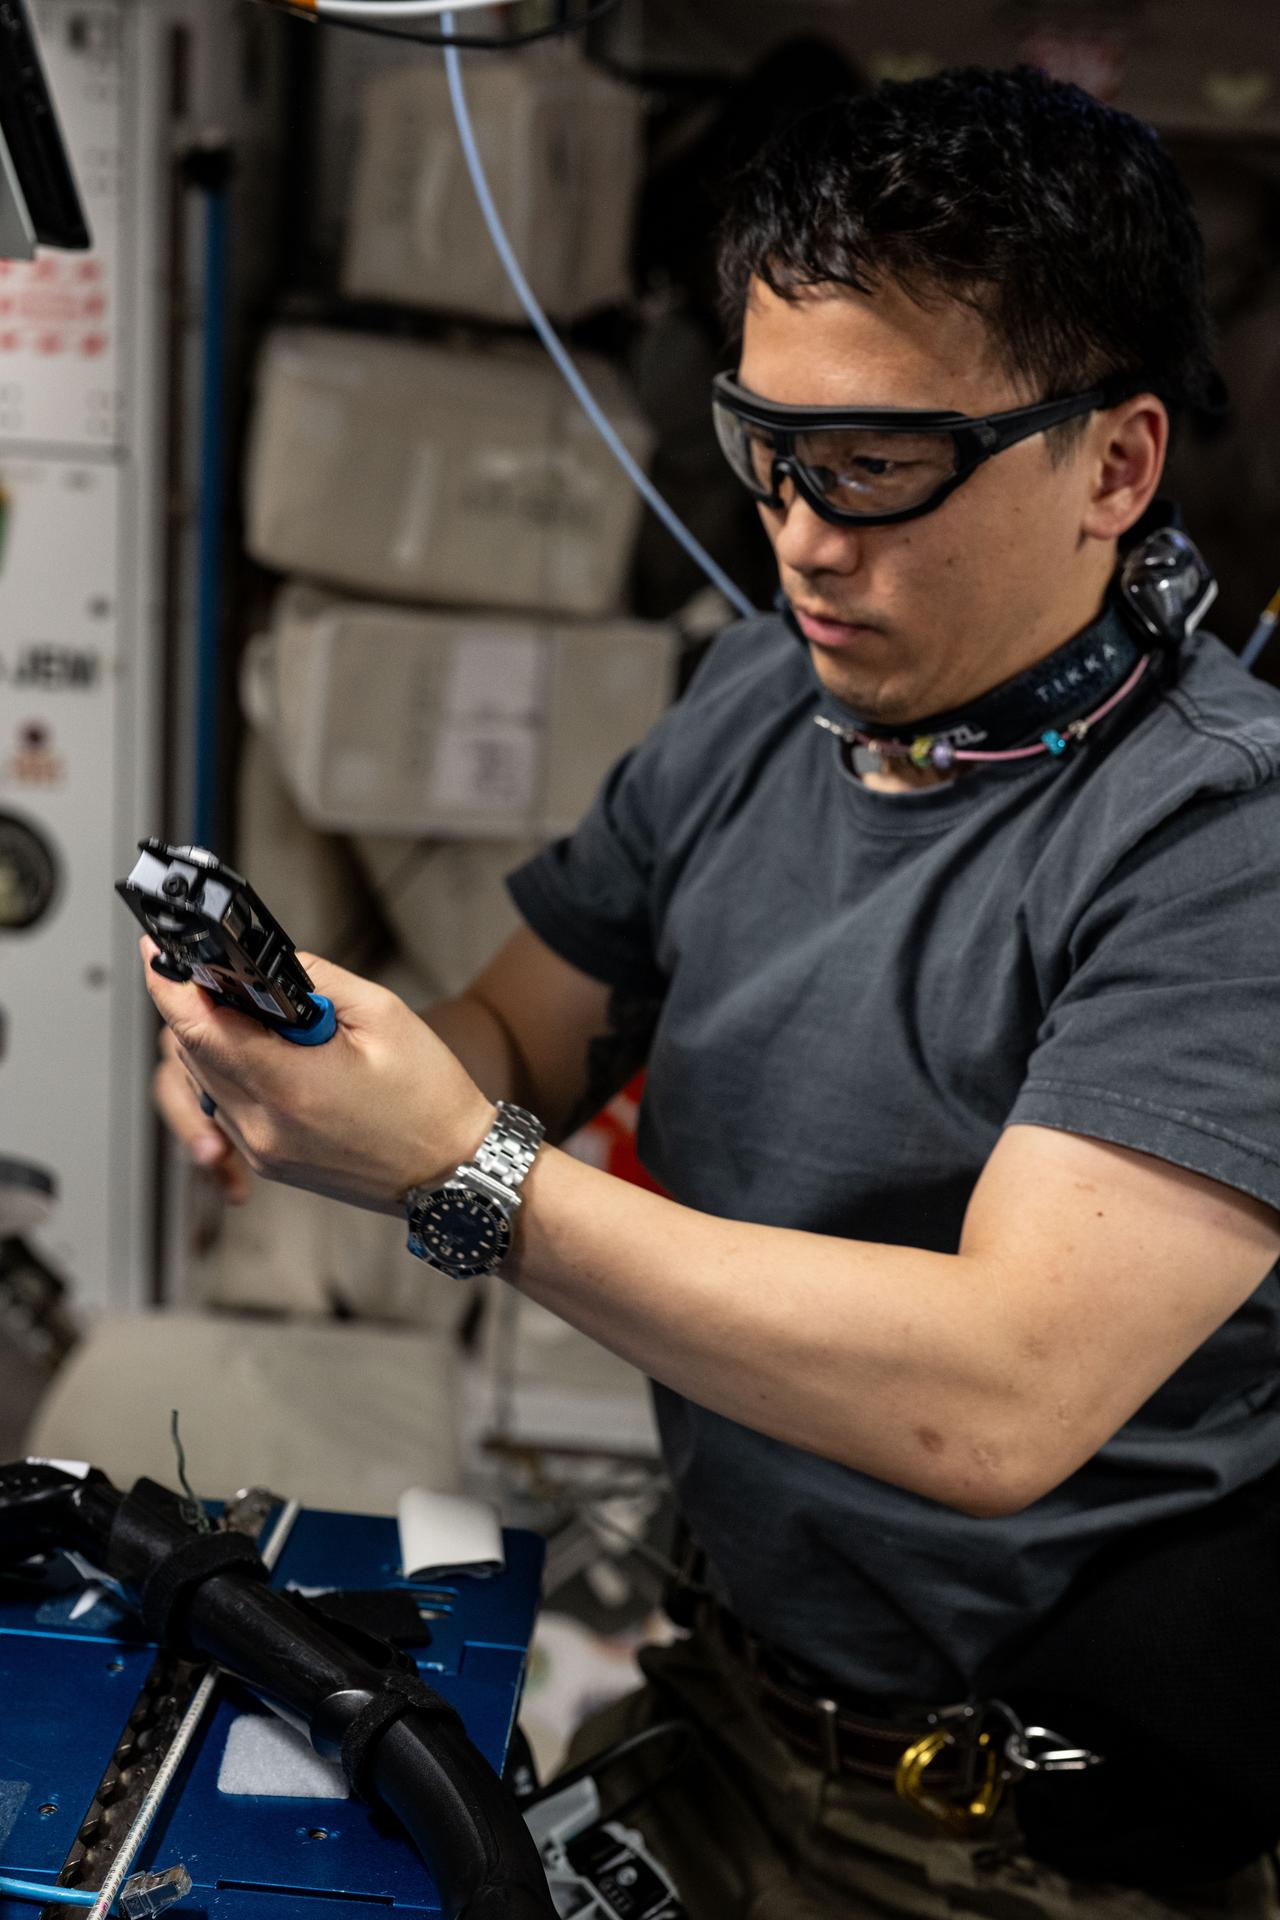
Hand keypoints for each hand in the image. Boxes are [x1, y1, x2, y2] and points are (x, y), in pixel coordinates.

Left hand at [140, 941, 495, 1212]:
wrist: (453, 1172)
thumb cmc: (430, 1098)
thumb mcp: (382, 1014)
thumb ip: (314, 980)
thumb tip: (264, 963)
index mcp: (290, 1084)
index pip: (198, 1028)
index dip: (169, 984)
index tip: (159, 952)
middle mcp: (265, 1124)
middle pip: (192, 1052)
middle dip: (198, 1005)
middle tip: (225, 973)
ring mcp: (264, 1149)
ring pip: (205, 1080)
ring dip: (218, 1041)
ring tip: (268, 1019)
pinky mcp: (270, 1162)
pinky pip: (227, 1107)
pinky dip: (236, 1072)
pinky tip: (276, 1056)